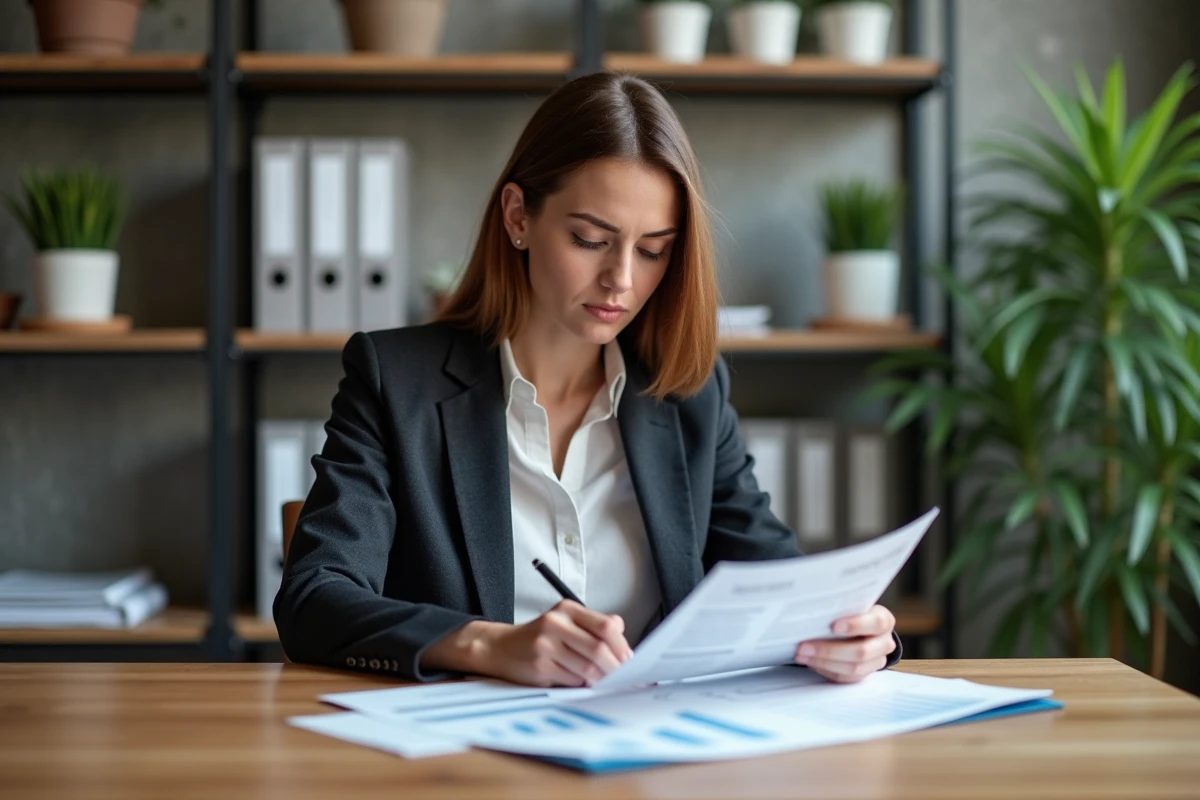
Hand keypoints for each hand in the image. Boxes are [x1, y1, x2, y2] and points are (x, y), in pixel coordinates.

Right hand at [423, 601, 632, 687]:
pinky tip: (582, 683)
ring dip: (600, 680)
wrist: (500, 647)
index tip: (631, 661)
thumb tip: (626, 648)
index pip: (606, 626)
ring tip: (604, 683)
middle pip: (598, 649)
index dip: (623, 646)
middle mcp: (556, 622)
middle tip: (624, 679)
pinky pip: (572, 680)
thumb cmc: (541, 638)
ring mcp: (546, 644)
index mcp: (568, 608)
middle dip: (615, 668)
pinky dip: (582, 685)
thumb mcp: (566, 622)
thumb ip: (595, 628)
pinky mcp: (539, 666)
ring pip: (587, 668)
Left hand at [794, 604, 896, 683]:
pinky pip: (845, 678)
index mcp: (884, 620)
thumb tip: (812, 610)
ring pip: (853, 668)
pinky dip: (825, 670)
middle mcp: (884, 642)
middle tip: (804, 646)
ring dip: (823, 662)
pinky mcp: (864, 674)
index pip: (876, 623)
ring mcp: (876, 661)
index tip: (833, 626)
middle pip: (862, 651)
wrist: (859, 628)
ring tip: (801, 654)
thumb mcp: (850, 605)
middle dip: (830, 650)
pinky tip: (810, 662)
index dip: (856, 625)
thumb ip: (840, 607)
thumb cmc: (850, 612)